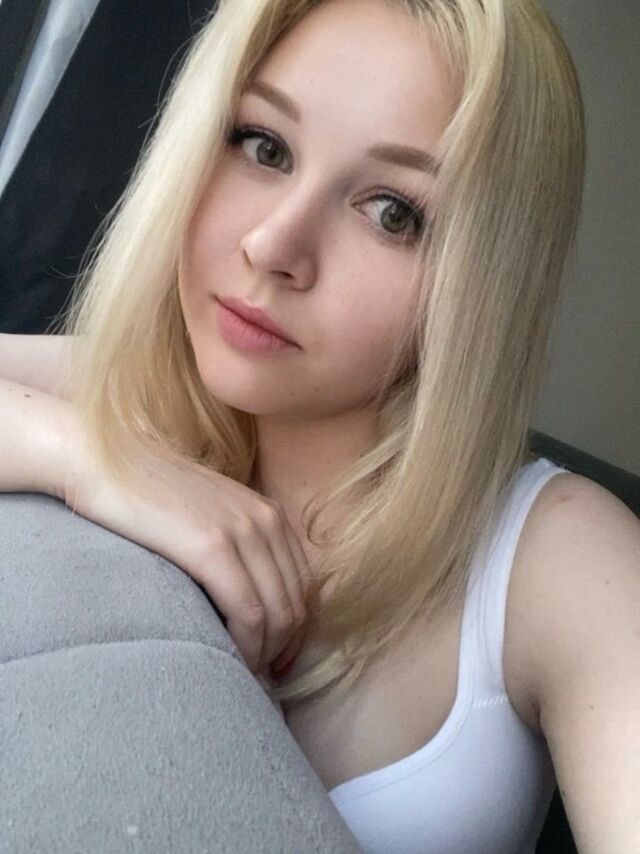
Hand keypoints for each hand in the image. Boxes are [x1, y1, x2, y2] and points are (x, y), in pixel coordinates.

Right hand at [58, 425, 311, 677]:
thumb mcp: (210, 514)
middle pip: (295, 605)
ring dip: (263, 653)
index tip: (274, 658)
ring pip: (276, 614)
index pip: (303, 587)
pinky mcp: (212, 546)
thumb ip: (238, 545)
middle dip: (281, 649)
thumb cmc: (150, 496)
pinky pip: (247, 612)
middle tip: (257, 675)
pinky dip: (244, 645)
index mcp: (271, 514)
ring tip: (240, 672)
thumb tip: (250, 598)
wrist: (106, 462)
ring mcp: (243, 531)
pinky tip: (227, 658)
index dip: (294, 631)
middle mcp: (266, 520)